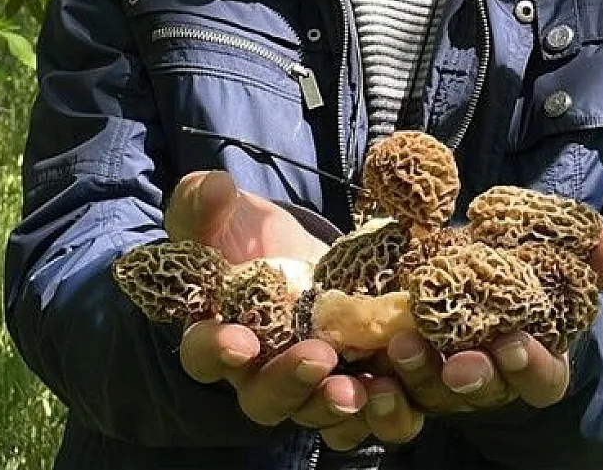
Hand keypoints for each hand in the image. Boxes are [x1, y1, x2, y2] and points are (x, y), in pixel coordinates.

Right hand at [170, 173, 366, 439]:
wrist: (300, 257)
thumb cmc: (249, 239)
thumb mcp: (225, 215)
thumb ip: (205, 205)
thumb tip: (214, 187)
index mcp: (218, 335)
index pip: (204, 353)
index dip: (217, 351)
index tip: (238, 340)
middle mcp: (259, 375)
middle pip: (265, 399)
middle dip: (291, 382)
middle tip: (319, 357)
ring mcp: (309, 387)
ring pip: (318, 415)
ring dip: (340, 406)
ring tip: (364, 386)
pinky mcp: (356, 385)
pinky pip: (368, 416)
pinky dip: (387, 411)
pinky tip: (399, 386)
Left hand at [372, 225, 602, 422]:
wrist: (450, 274)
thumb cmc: (509, 270)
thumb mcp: (550, 256)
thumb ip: (596, 257)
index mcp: (528, 358)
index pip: (540, 379)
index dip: (530, 366)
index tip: (516, 343)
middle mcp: (482, 381)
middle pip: (478, 392)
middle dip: (468, 377)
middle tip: (455, 360)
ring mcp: (432, 386)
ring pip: (423, 401)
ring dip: (411, 384)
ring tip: (397, 351)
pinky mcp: (388, 379)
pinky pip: (375, 403)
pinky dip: (362, 399)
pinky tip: (350, 379)